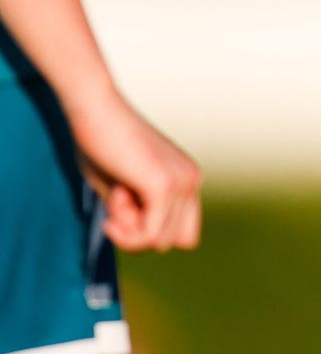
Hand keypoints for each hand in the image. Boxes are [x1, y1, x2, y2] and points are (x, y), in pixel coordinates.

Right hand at [65, 92, 202, 252]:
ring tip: (117, 190)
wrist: (95, 110)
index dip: (150, 232)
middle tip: (118, 199)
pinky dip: (125, 229)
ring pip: (157, 241)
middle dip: (138, 233)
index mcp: (187, 179)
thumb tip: (142, 243)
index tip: (125, 210)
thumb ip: (137, 213)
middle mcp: (192, 180)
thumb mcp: (122, 188)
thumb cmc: (102, 144)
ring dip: (127, 227)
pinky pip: (149, 234)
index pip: (183, 234)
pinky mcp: (164, 185)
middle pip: (170, 241)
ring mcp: (183, 182)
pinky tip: (114, 198)